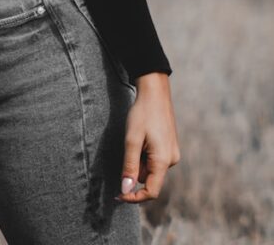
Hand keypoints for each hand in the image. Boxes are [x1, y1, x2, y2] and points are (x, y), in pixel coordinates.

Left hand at [115, 72, 179, 203]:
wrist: (155, 92)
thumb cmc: (142, 113)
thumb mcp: (132, 140)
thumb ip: (129, 166)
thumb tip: (125, 191)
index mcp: (164, 161)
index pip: (151, 191)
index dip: (134, 197)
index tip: (118, 195)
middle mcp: (172, 160)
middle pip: (149, 179)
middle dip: (134, 170)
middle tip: (128, 147)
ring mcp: (172, 153)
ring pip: (150, 169)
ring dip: (139, 160)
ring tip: (136, 138)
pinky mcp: (169, 147)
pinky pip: (154, 160)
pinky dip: (144, 154)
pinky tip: (142, 137)